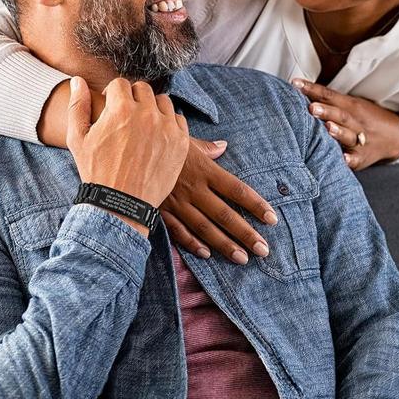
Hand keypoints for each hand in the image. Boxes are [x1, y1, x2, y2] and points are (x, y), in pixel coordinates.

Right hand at [66, 77, 189, 232]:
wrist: (120, 204)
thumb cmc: (96, 171)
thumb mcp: (78, 139)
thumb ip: (78, 105)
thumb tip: (77, 80)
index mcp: (120, 109)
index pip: (120, 83)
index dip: (113, 94)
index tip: (111, 106)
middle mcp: (146, 113)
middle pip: (142, 89)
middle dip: (132, 98)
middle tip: (126, 116)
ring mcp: (166, 127)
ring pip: (163, 101)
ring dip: (152, 108)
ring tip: (142, 125)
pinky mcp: (181, 142)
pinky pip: (178, 119)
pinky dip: (168, 123)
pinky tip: (157, 136)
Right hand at [161, 138, 278, 263]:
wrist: (126, 149)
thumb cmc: (158, 141)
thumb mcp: (184, 139)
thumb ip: (206, 147)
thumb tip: (223, 146)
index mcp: (204, 169)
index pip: (237, 190)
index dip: (256, 205)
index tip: (272, 219)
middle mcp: (194, 188)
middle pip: (225, 214)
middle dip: (246, 233)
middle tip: (263, 249)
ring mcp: (177, 202)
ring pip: (205, 228)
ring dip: (224, 245)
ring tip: (242, 258)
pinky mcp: (161, 211)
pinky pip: (179, 231)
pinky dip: (192, 244)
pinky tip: (206, 254)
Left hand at [292, 79, 398, 170]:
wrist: (395, 136)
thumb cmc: (361, 118)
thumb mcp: (349, 104)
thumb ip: (326, 100)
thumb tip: (297, 88)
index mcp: (349, 105)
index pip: (329, 95)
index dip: (312, 89)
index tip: (295, 84)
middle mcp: (355, 121)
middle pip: (340, 114)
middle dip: (326, 111)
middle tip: (311, 108)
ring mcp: (360, 139)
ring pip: (349, 135)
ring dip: (338, 132)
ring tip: (327, 128)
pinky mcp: (362, 157)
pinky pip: (356, 158)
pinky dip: (350, 159)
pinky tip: (343, 159)